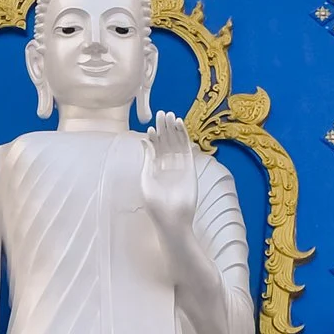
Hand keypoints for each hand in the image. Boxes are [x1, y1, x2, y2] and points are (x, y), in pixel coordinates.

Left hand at [139, 111, 198, 237]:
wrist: (172, 219)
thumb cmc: (155, 205)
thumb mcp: (146, 180)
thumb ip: (147, 160)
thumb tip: (144, 141)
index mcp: (155, 169)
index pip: (155, 149)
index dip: (153, 137)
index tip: (151, 127)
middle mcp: (168, 166)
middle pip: (166, 142)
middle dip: (163, 128)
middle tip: (161, 113)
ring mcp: (179, 166)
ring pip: (176, 143)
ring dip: (173, 129)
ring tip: (169, 115)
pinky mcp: (190, 168)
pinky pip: (186, 149)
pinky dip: (183, 137)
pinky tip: (180, 125)